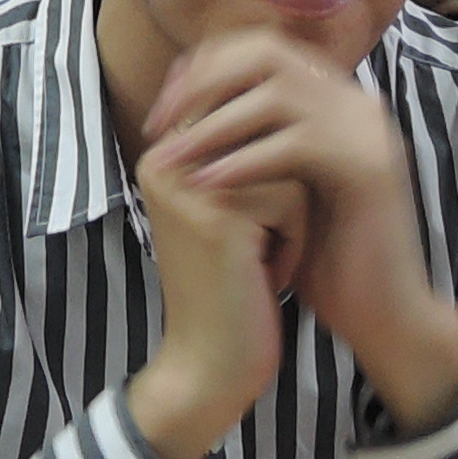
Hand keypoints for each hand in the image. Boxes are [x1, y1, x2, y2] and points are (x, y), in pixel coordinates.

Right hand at [124, 137, 301, 458]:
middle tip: (258, 241)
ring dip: (291, 216)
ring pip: (284, 163)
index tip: (260, 216)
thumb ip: (243, 149)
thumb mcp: (231, 206)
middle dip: (283, 190)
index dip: (273, 165)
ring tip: (259, 257)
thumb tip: (289, 92)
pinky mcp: (216, 215)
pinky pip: (292, 196)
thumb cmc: (232, 286)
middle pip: (267, 134)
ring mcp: (187, 184)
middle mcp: (164, 158)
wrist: (211, 367)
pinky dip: (294, 240)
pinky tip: (265, 275)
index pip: (246, 115)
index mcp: (163, 150)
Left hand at [143, 32, 457, 434]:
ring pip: (277, 94)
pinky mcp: (370, 167)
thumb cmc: (327, 260)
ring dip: (215, 123)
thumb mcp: (280, 189)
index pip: (261, 47)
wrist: (385, 317)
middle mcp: (355, 103)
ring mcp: (368, 131)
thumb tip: (185, 108)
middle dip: (204, 82)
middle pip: (267, 53)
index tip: (162, 105)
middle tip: (161, 121)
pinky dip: (246, 161)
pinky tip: (209, 186)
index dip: (205, 67)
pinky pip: (297, 144)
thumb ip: (251, 142)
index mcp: (335, 100)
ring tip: (174, 157)